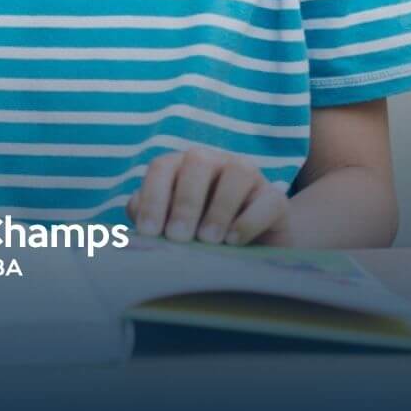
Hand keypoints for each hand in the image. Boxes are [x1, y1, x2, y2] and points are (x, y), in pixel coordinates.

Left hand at [127, 147, 290, 246]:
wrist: (251, 248)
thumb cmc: (200, 233)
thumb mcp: (172, 225)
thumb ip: (150, 214)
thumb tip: (135, 211)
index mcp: (183, 166)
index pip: (162, 167)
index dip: (153, 197)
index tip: (149, 232)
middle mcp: (215, 162)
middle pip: (197, 163)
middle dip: (185, 202)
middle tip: (178, 238)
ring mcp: (248, 175)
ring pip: (236, 173)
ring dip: (218, 208)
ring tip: (207, 240)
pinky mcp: (275, 198)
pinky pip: (267, 200)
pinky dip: (249, 220)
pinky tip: (233, 241)